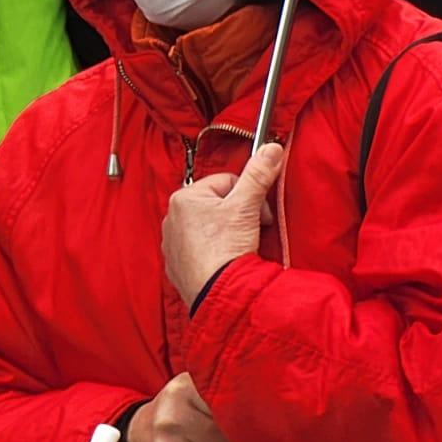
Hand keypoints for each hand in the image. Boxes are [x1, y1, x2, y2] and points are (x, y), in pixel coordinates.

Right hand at [125, 373, 235, 441]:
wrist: (136, 438)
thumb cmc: (179, 412)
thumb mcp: (195, 390)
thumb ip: (226, 391)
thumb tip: (265, 410)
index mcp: (182, 390)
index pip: (232, 410)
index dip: (241, 420)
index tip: (237, 420)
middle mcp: (170, 420)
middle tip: (220, 440)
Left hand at [162, 143, 283, 307]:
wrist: (217, 292)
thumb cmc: (225, 248)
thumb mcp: (247, 206)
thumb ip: (258, 174)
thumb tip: (270, 149)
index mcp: (184, 198)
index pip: (226, 182)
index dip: (248, 196)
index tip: (259, 212)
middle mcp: (171, 218)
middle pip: (217, 203)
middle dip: (238, 213)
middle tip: (252, 229)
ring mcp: (172, 243)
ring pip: (208, 226)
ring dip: (226, 231)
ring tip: (239, 245)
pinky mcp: (177, 265)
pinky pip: (199, 248)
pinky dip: (214, 250)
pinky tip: (226, 258)